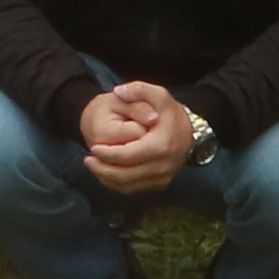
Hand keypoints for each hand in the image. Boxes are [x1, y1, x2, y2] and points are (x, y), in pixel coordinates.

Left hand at [78, 78, 200, 195]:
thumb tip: (118, 92)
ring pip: (128, 186)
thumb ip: (138, 89)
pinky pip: (133, 189)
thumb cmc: (171, 113)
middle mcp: (163, 166)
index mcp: (161, 146)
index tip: (93, 147)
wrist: (190, 132)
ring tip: (93, 166)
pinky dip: (116, 184)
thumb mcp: (158, 94)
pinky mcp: (160, 184)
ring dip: (107, 178)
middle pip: (125, 175)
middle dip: (103, 169)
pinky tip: (105, 173)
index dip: (107, 154)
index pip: (128, 156)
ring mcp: (162, 178)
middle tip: (87, 160)